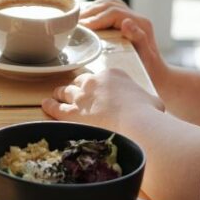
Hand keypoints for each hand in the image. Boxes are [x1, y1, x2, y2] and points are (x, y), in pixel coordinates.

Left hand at [42, 68, 163, 130]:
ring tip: (56, 96)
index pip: (100, 78)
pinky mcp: (72, 113)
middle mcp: (94, 82)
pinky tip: (46, 105)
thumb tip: (154, 108)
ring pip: (66, 91)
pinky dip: (50, 106)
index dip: (98, 86)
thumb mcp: (153, 102)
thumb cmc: (149, 115)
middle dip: (79, 88)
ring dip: (62, 94)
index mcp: (114, 75)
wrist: (137, 124)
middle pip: (81, 82)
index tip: (99, 93)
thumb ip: (148, 102)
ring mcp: (82, 96)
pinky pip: (56, 107)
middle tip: (76, 94)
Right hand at [79, 0, 168, 85]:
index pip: (114, 13)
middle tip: (75, 22)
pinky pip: (109, 8)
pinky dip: (96, 10)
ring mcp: (132, 18)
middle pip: (110, 5)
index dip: (97, 18)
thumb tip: (126, 22)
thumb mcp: (146, 58)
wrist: (158, 75)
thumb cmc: (150, 71)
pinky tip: (86, 17)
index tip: (83, 26)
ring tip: (77, 18)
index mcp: (141, 24)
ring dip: (93, 8)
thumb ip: (139, 39)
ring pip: (109, 4)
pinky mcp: (127, 21)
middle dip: (91, 12)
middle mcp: (137, 18)